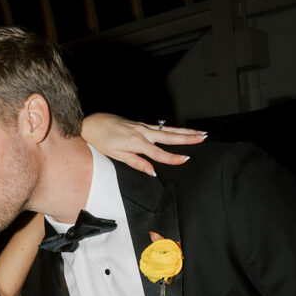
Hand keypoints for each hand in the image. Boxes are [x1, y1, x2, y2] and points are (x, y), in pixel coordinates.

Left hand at [81, 113, 205, 175]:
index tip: (186, 159)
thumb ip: (137, 163)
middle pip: (169, 136)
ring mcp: (142, 126)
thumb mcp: (117, 156)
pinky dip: (172, 129)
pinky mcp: (140, 124)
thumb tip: (152, 171)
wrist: (91, 124)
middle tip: (203, 137)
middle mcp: (142, 132)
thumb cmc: (102, 141)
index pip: (159, 153)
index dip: (173, 158)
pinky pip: (160, 127)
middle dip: (188, 138)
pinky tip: (181, 131)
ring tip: (199, 132)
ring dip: (184, 131)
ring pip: (168, 129)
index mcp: (136, 143)